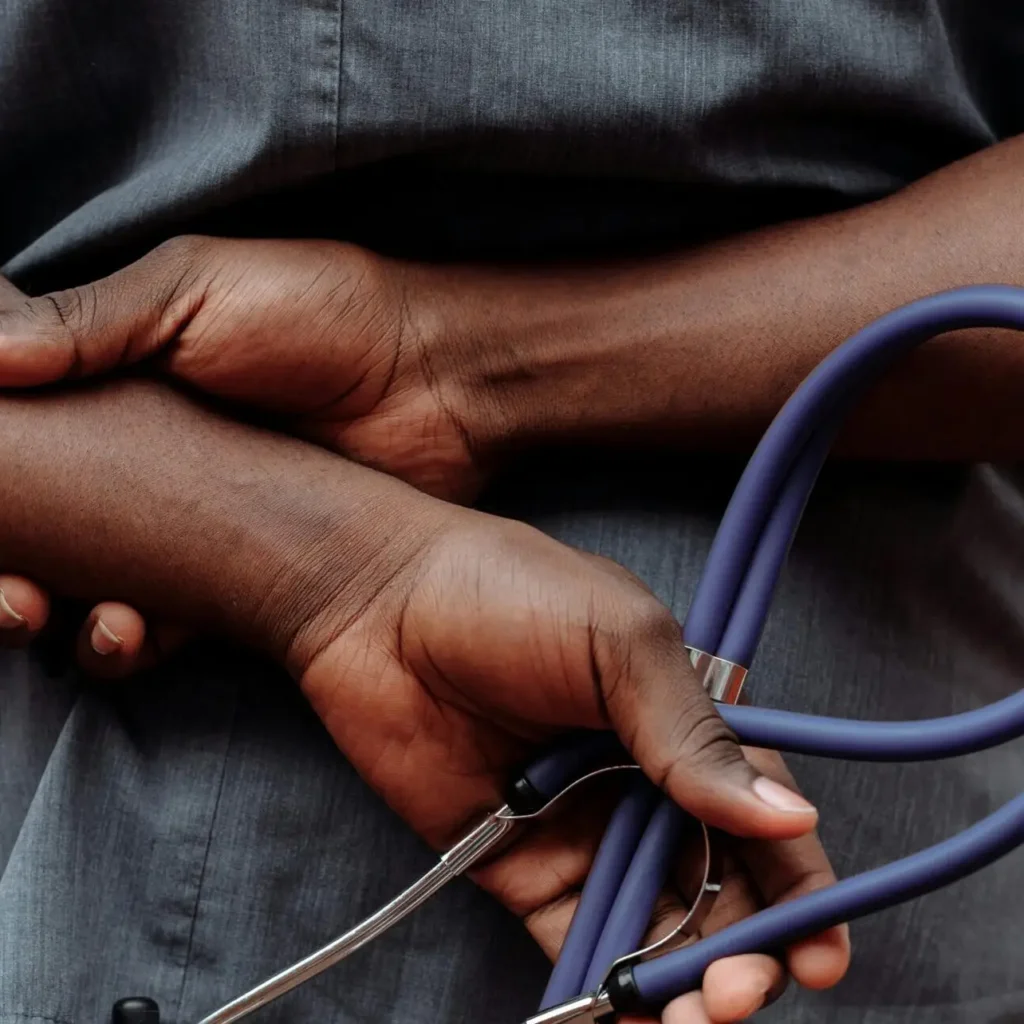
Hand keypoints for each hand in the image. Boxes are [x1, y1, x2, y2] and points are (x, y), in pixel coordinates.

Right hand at [0, 240, 495, 672]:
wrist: (435, 382)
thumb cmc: (322, 314)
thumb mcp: (201, 290)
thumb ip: (97, 320)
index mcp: (112, 375)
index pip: (14, 426)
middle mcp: (135, 454)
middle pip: (33, 518)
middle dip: (1, 557)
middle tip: (2, 585)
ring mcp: (182, 520)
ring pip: (84, 579)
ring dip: (43, 606)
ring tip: (34, 613)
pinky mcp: (234, 573)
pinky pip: (163, 618)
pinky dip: (128, 637)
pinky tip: (123, 634)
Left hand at [0, 378, 848, 1020]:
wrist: (365, 572)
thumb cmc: (494, 573)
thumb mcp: (616, 635)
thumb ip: (689, 727)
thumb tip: (780, 811)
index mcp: (668, 709)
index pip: (758, 815)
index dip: (791, 883)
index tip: (805, 947)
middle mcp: (624, 763)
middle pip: (710, 883)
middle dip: (740, 951)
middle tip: (749, 1000)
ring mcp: (562, 808)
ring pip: (642, 918)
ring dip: (673, 975)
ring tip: (695, 1017)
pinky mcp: (494, 842)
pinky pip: (561, 927)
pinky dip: (593, 974)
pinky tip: (613, 1014)